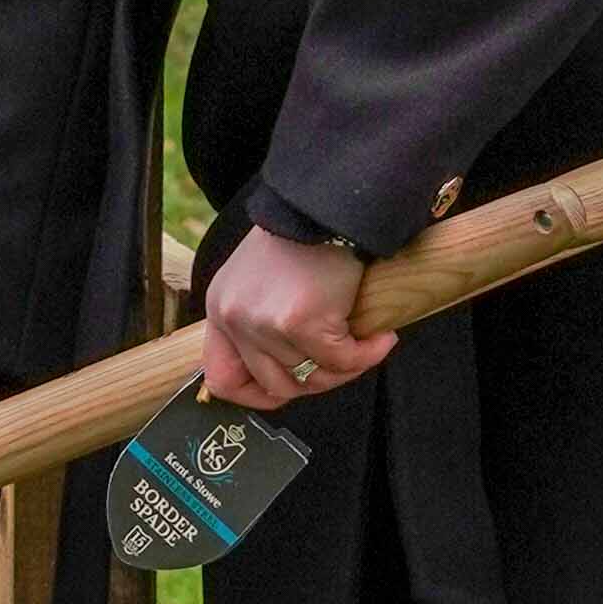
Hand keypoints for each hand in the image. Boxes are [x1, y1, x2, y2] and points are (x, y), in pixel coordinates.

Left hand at [195, 216, 387, 412]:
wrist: (326, 207)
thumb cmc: (303, 238)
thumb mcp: (258, 281)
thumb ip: (258, 323)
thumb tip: (284, 376)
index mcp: (220, 310)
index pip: (221, 379)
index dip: (256, 396)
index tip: (291, 392)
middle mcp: (235, 319)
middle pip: (275, 385)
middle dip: (317, 382)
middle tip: (344, 363)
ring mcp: (266, 323)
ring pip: (312, 378)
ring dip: (347, 369)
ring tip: (366, 346)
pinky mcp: (301, 322)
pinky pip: (342, 361)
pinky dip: (368, 355)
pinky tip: (382, 339)